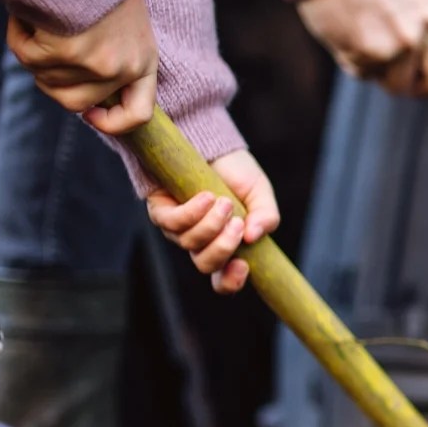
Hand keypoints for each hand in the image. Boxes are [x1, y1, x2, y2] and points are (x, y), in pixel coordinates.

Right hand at [5, 0, 157, 134]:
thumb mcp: (123, 25)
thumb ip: (111, 57)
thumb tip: (83, 98)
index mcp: (144, 61)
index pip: (138, 113)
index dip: (111, 122)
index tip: (89, 113)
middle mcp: (123, 67)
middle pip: (76, 103)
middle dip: (52, 81)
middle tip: (44, 48)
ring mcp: (96, 64)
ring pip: (47, 80)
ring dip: (34, 53)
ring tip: (42, 20)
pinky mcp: (67, 52)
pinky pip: (27, 56)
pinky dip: (20, 35)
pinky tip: (29, 12)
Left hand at [144, 152, 279, 294]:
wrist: (211, 144)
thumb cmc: (235, 173)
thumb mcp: (260, 194)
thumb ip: (266, 217)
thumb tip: (254, 236)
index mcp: (226, 245)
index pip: (224, 279)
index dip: (231, 282)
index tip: (243, 266)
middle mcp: (200, 243)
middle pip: (206, 265)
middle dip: (223, 248)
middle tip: (237, 223)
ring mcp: (178, 230)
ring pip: (190, 244)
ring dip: (210, 224)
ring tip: (223, 201)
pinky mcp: (161, 212)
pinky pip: (173, 223)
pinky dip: (192, 212)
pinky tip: (206, 197)